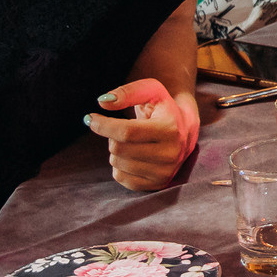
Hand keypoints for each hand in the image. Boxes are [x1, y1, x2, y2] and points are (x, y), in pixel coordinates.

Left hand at [88, 77, 198, 191]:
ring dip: (116, 150)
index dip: (103, 125)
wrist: (185, 130)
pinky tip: (132, 156)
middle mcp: (171, 154)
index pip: (126, 132)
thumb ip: (128, 92)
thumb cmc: (163, 108)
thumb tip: (103, 102)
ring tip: (131, 142)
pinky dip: (119, 166)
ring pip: (116, 163)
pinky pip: (120, 178)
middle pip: (118, 148)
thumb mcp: (151, 91)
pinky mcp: (157, 184)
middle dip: (112, 136)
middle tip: (122, 129)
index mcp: (171, 129)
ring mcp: (165, 172)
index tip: (90, 118)